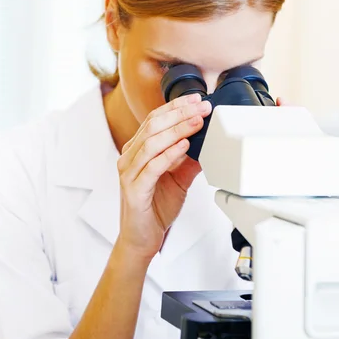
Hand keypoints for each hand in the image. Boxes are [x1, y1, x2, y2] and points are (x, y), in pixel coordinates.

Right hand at [116, 94, 211, 261]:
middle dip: (180, 114)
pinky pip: (152, 167)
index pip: (154, 120)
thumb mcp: (178, 179)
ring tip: (197, 122)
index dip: (175, 107)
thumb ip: (189, 160)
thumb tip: (209, 142)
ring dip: (177, 130)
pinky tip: (184, 145)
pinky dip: (169, 154)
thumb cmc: (155, 208)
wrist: (141, 239)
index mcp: (137, 151)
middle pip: (153, 126)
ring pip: (151, 142)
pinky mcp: (134, 190)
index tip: (197, 99)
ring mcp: (129, 173)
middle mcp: (129, 158)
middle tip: (202, 107)